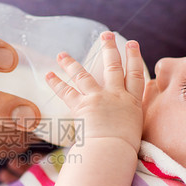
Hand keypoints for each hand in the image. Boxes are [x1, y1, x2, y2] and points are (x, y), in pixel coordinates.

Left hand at [45, 32, 144, 151]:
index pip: (136, 76)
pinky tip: (49, 74)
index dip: (135, 58)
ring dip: (72, 63)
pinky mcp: (82, 106)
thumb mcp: (135, 133)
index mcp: (133, 104)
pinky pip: (67, 92)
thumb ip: (129, 124)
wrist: (114, 150)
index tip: (132, 44)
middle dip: (110, 49)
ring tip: (62, 54)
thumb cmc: (126, 150)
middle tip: (106, 34)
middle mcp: (116, 96)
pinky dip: (56, 83)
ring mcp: (98, 99)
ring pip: (84, 76)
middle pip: (113, 67)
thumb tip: (124, 130)